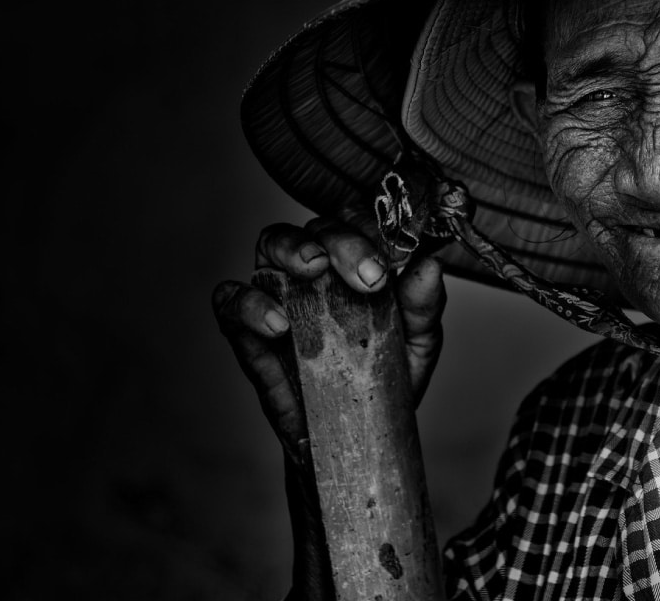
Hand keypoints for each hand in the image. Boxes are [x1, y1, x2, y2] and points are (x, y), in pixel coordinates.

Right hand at [212, 217, 447, 598]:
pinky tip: (276, 325)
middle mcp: (314, 269)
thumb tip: (429, 266)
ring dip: (289, 250)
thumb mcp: (416, 345)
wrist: (351, 439)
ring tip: (311, 271)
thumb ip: (423, 307)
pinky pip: (229, 301)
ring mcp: (278, 295)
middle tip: (365, 274)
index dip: (374, 230)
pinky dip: (246, 304)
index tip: (390, 266)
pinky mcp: (249, 334)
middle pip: (315, 227)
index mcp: (355, 262)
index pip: (359, 220)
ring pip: (268, 245)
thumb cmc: (381, 379)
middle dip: (340, 240)